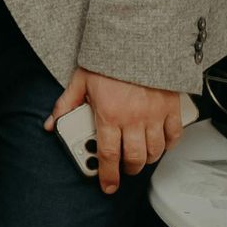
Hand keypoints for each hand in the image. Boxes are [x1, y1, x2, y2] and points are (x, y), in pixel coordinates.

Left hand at [45, 67, 183, 194]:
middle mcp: (133, 119)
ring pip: (155, 150)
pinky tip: (161, 145)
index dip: (107, 175)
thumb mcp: (80, 80)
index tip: (107, 185)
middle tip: (124, 170)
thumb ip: (66, 104)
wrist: (137, 40)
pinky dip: (168, 145)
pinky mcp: (172, 108)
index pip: (107, 154)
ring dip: (147, 159)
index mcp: (109, 115)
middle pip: (134, 158)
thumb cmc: (109, 59)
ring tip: (139, 157)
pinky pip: (174, 135)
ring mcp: (154, 115)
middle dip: (128, 169)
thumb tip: (51, 123)